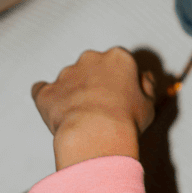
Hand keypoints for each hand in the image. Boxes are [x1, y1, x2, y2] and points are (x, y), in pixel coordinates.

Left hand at [31, 48, 155, 168]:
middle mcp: (91, 59)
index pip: (119, 62)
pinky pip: (42, 91)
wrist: (95, 134)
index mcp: (118, 58)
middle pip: (93, 66)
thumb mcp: (149, 104)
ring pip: (69, 79)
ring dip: (73, 92)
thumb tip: (144, 77)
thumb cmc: (126, 120)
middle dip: (94, 81)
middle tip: (101, 106)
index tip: (121, 96)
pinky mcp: (46, 91)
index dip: (120, 80)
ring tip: (82, 118)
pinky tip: (54, 111)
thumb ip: (146, 85)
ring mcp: (66, 74)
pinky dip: (48, 99)